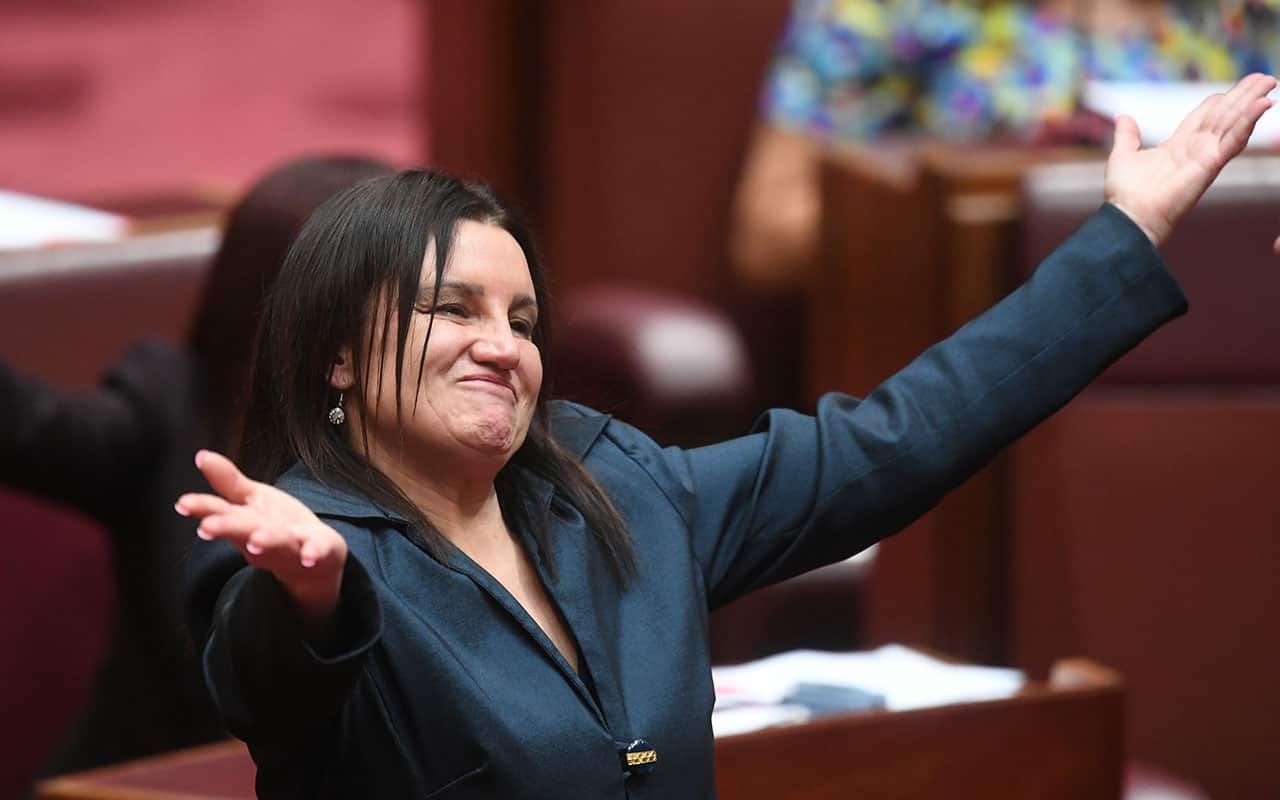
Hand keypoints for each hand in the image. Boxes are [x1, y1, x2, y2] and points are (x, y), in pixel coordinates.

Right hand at [176, 450, 346, 620]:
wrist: (315, 562)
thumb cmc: (276, 526)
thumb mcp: (252, 500)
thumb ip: (228, 481)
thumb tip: (201, 454)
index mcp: (245, 522)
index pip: (220, 512)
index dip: (202, 508)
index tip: (183, 504)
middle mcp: (262, 536)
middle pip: (243, 530)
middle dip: (227, 527)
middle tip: (208, 527)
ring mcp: (290, 545)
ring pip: (276, 542)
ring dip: (266, 541)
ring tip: (256, 541)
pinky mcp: (318, 550)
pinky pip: (316, 551)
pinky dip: (313, 554)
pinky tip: (310, 556)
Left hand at [1105, 73, 1276, 247]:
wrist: (1129, 217)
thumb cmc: (1124, 194)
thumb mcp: (1123, 155)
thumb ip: (1127, 135)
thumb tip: (1123, 117)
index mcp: (1177, 146)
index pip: (1204, 117)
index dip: (1219, 101)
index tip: (1231, 88)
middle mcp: (1195, 150)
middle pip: (1224, 116)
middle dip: (1243, 96)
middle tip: (1265, 77)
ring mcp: (1205, 157)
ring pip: (1233, 123)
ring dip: (1251, 102)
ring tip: (1269, 83)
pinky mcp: (1210, 165)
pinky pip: (1233, 140)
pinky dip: (1248, 121)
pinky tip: (1262, 104)